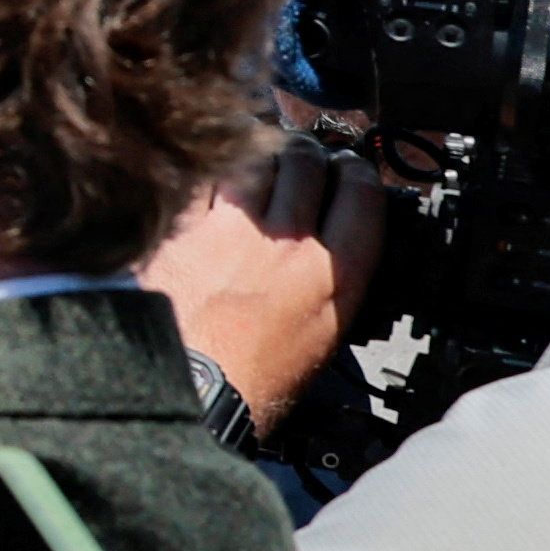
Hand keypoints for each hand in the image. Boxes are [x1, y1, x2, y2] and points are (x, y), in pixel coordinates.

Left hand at [142, 141, 384, 426]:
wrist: (187, 395)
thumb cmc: (254, 385)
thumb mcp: (323, 340)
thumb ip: (332, 288)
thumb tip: (333, 256)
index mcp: (335, 275)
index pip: (363, 197)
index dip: (359, 174)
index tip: (352, 170)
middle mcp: (290, 244)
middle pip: (310, 167)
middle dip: (310, 156)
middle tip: (307, 158)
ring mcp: (235, 231)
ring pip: (260, 162)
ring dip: (266, 157)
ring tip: (264, 161)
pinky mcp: (185, 228)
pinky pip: (208, 180)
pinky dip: (217, 175)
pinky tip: (216, 179)